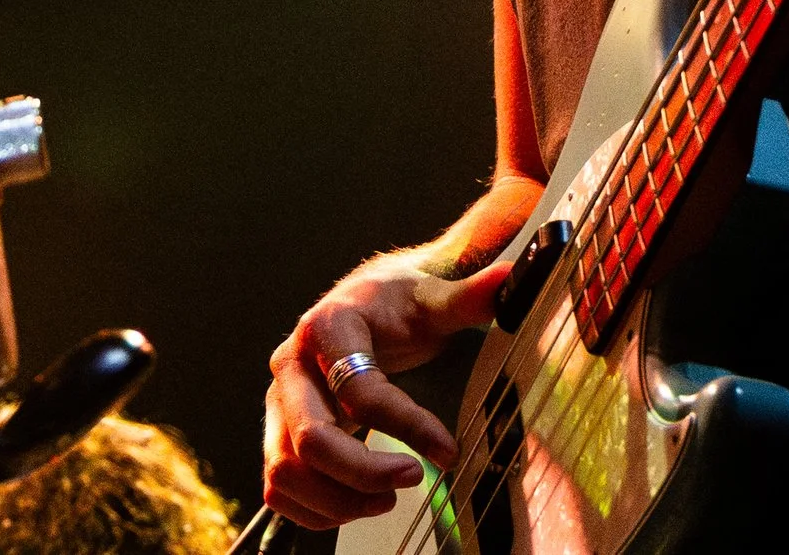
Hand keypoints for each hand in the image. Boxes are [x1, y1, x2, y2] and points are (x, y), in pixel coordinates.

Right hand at [262, 256, 510, 530]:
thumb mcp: (434, 300)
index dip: (407, 426)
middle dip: (361, 473)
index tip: (448, 450)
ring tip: (389, 498)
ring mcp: (279, 404)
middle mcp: (291, 366)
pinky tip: (360, 503)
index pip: (359, 391)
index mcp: (326, 328)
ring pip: (285, 472)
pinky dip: (316, 509)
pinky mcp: (279, 433)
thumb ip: (469, 296)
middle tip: (413, 480)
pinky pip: (279, 487)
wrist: (368, 304)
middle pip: (309, 440)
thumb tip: (510, 279)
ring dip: (337, 500)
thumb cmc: (400, 304)